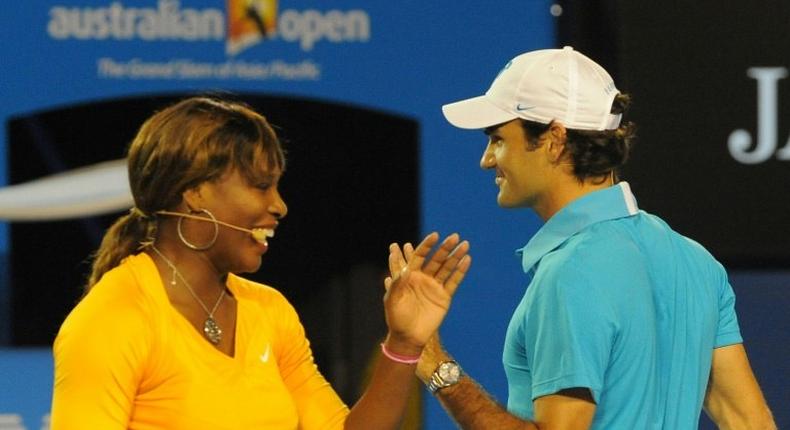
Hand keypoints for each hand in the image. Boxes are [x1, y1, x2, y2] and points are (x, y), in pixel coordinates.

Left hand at [382, 232, 470, 354]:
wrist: (408, 336)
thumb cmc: (396, 317)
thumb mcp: (392, 300)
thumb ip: (397, 285)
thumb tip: (403, 271)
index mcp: (410, 275)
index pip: (419, 255)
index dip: (426, 245)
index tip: (435, 235)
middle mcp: (424, 278)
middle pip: (436, 259)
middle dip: (445, 248)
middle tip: (454, 236)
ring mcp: (435, 287)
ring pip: (447, 268)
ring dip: (456, 256)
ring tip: (465, 244)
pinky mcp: (444, 297)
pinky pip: (454, 282)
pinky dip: (461, 271)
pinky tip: (467, 260)